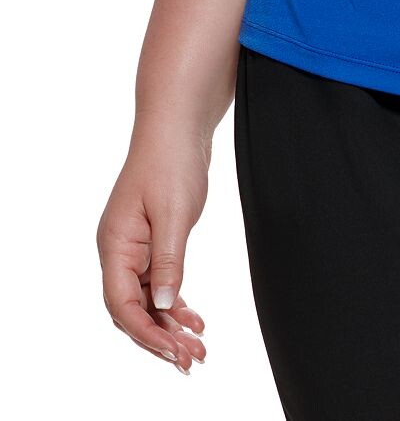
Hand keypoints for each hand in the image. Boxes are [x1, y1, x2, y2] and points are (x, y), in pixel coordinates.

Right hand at [96, 121, 210, 373]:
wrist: (178, 124)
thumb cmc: (171, 160)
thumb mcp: (173, 213)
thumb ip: (169, 261)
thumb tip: (166, 306)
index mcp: (115, 245)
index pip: (121, 304)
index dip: (146, 332)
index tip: (174, 352)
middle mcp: (120, 251)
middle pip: (133, 308)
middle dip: (160, 337)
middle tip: (193, 360)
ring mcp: (136, 247)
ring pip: (148, 298)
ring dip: (171, 324)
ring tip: (198, 348)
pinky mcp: (153, 241)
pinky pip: (160, 282)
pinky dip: (176, 302)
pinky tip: (194, 320)